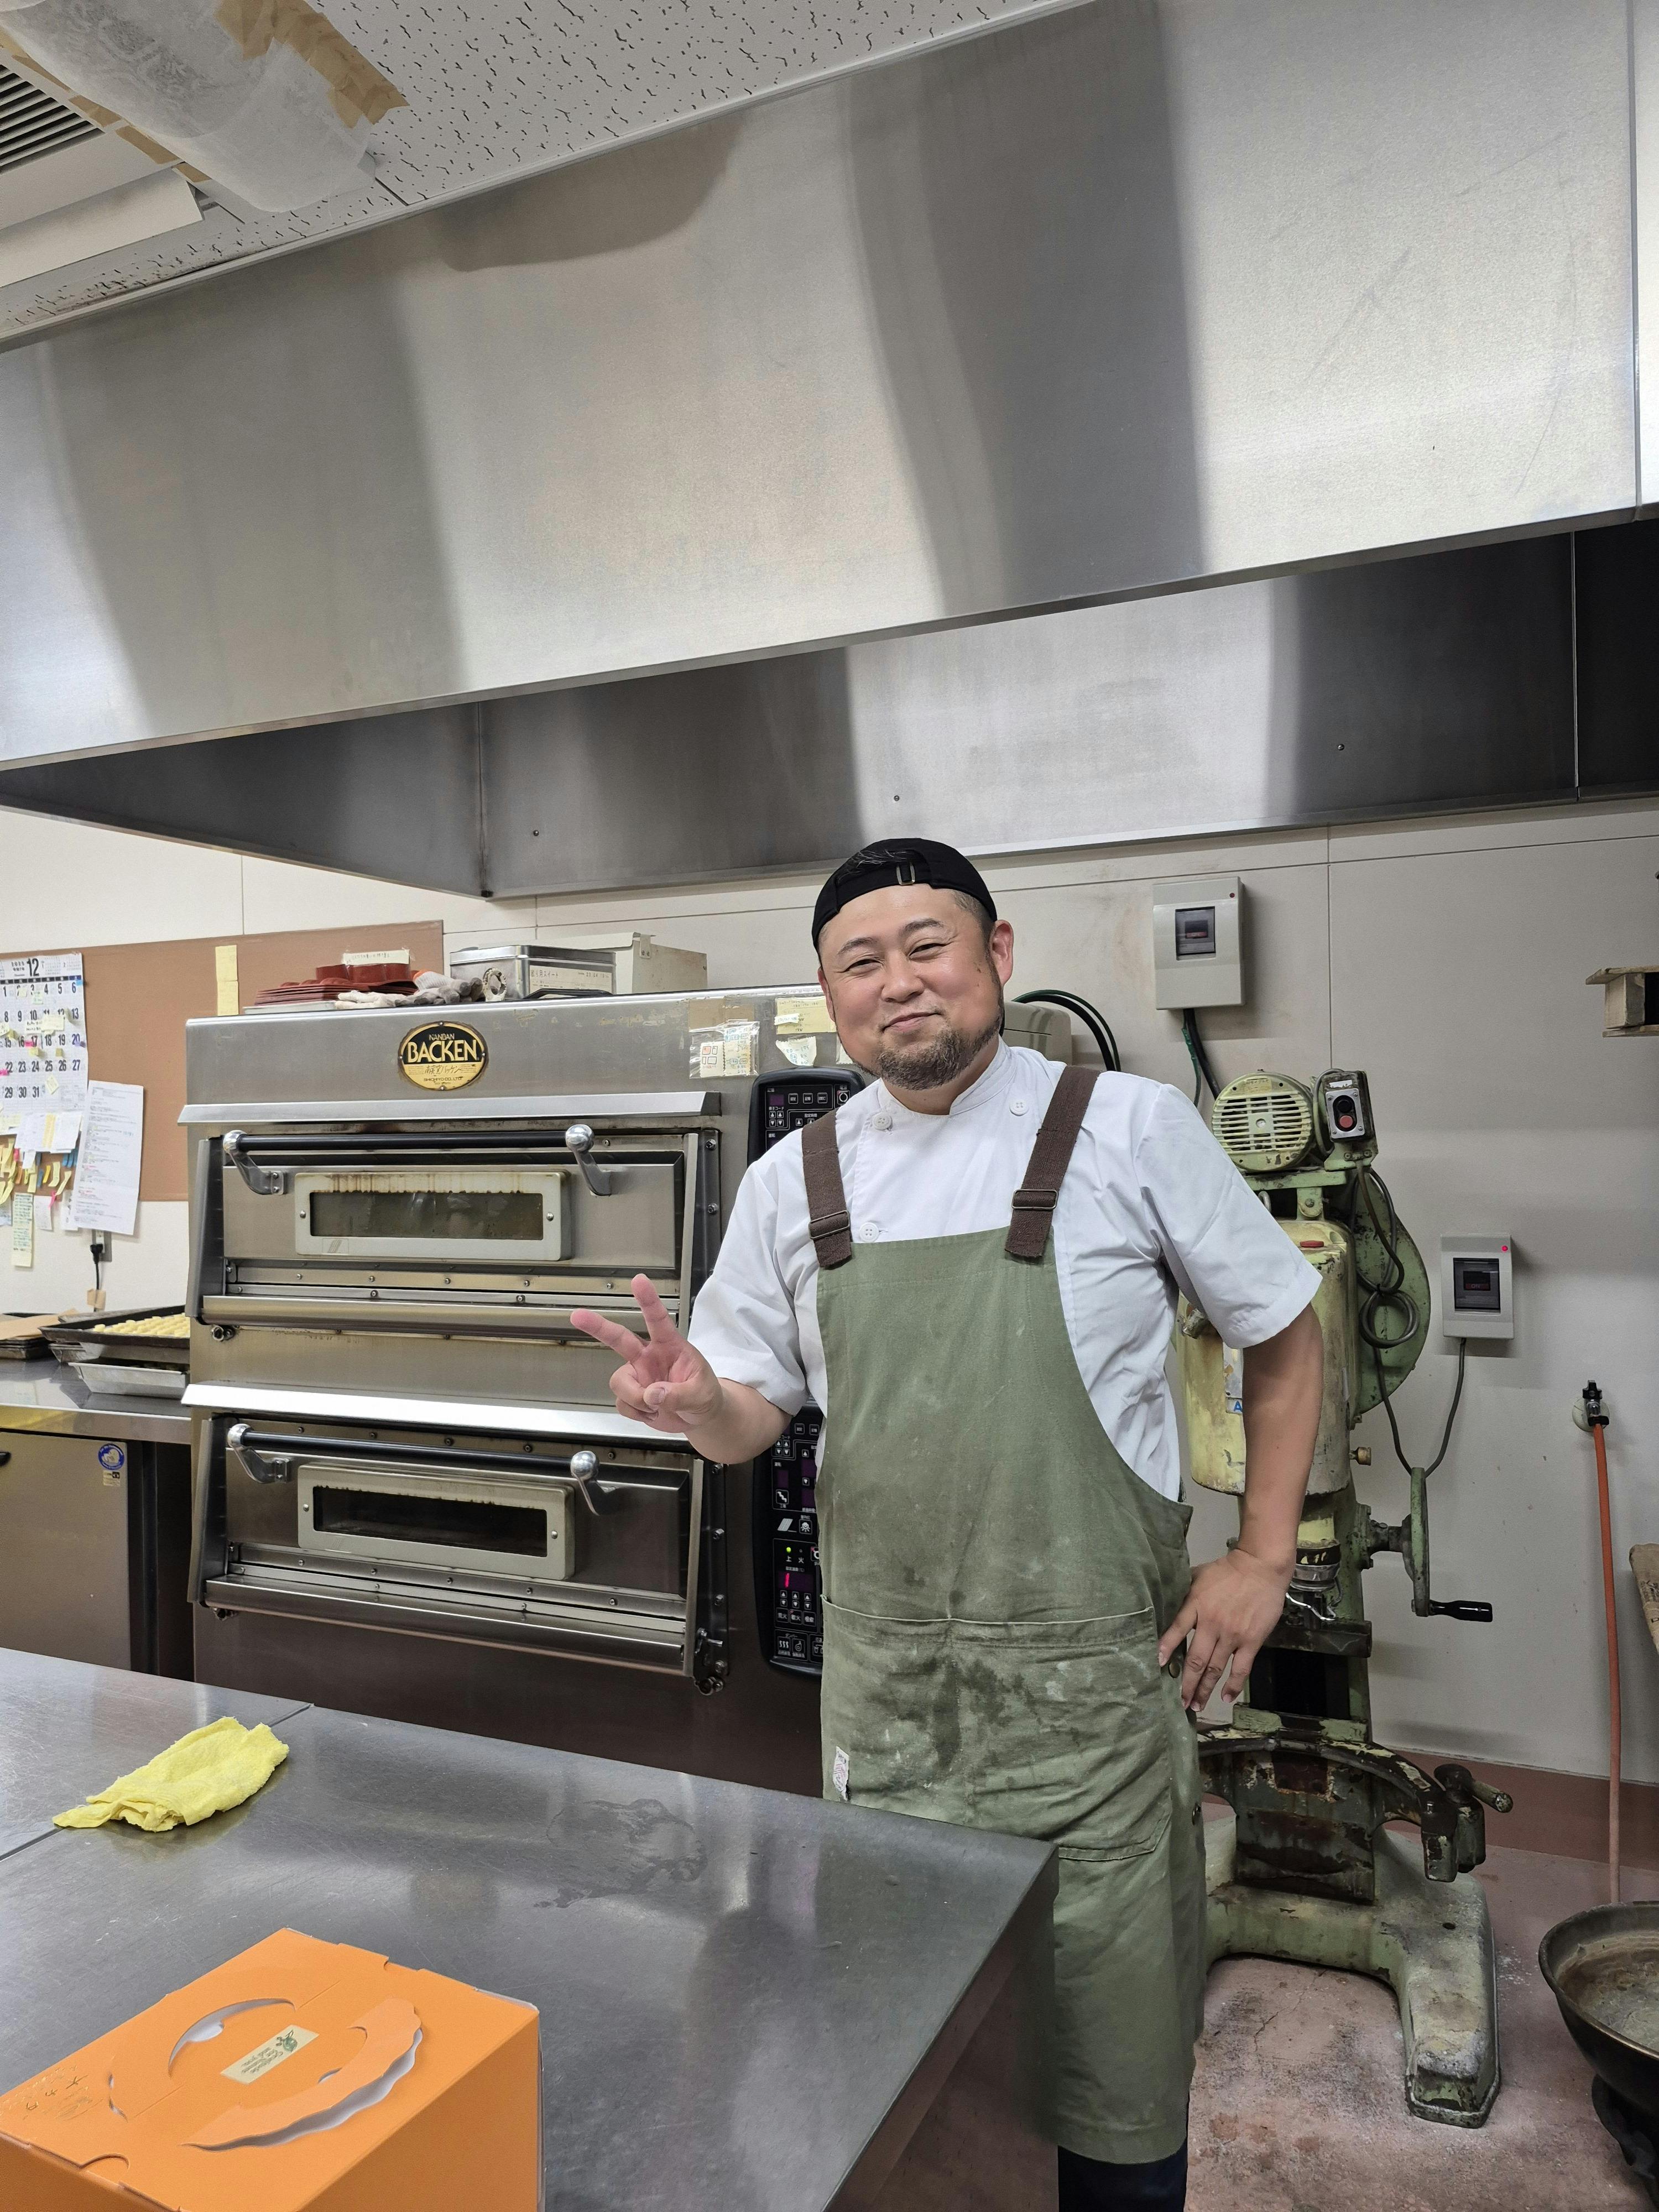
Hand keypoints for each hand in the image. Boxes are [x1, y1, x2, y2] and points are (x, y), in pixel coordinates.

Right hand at [569, 1275, 724, 1434]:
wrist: (700, 1417)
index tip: (638, 1280)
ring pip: (619, 1382)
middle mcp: (648, 1357)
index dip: (648, 1300)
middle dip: (598, 1327)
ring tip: (657, 1406)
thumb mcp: (702, 1394)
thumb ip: (680, 1394)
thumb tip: (653, 1394)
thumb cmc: (705, 1395)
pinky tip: (653, 1413)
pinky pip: (622, 1404)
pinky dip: (637, 1413)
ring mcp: (638, 1376)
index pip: (657, 1319)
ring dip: (636, 1398)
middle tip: (577, 1315)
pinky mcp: (631, 1396)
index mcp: (669, 1346)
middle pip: (619, 1338)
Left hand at [1157, 1547, 1292, 1710]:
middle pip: (1195, 1659)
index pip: (1176, 1630)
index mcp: (1196, 1605)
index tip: (1156, 1665)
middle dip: (1186, 1683)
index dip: (1165, 1648)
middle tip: (1179, 1702)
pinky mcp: (1252, 1640)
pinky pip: (1241, 1668)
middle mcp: (1212, 1623)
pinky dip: (1232, 1685)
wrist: (1260, 1567)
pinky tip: (1225, 1698)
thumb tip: (1164, 1602)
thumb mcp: (1199, 1576)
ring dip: (1205, 1689)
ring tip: (1196, 1705)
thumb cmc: (1227, 1571)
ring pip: (1215, 1668)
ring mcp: (1233, 1634)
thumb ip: (1184, 1592)